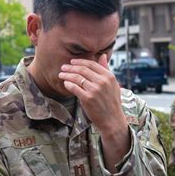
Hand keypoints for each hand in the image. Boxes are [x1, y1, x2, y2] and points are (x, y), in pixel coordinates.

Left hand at [58, 54, 129, 171]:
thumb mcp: (113, 84)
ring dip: (67, 75)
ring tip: (61, 74)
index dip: (80, 62)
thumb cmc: (112, 103)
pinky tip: (65, 83)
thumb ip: (106, 69)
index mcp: (109, 76)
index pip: (92, 64)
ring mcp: (95, 90)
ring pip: (77, 78)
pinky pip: (74, 88)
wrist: (112, 120)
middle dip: (71, 67)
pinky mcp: (87, 98)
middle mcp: (102, 81)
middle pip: (82, 69)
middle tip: (63, 67)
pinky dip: (68, 84)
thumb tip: (103, 55)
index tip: (72, 62)